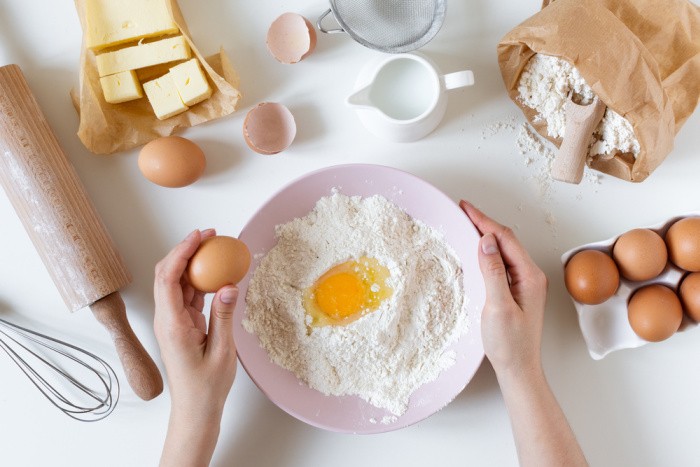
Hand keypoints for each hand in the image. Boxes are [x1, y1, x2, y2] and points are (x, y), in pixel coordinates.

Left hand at [154, 229, 238, 466]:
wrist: (195, 410)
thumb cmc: (206, 387)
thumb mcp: (222, 352)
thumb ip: (224, 316)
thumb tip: (228, 285)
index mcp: (172, 325)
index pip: (169, 279)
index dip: (182, 252)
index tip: (200, 236)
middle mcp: (167, 320)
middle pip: (167, 275)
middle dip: (185, 250)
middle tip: (209, 235)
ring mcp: (173, 322)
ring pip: (177, 283)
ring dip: (193, 263)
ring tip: (215, 249)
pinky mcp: (181, 325)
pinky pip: (187, 295)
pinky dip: (199, 281)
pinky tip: (215, 273)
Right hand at [459, 200, 547, 378]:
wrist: (518, 369)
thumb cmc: (509, 344)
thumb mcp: (498, 307)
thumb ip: (492, 272)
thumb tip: (486, 241)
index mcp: (529, 276)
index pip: (504, 238)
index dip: (483, 220)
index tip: (464, 208)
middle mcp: (530, 276)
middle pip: (506, 240)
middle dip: (484, 223)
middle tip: (462, 211)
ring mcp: (524, 283)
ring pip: (503, 250)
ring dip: (485, 235)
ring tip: (466, 224)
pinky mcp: (516, 291)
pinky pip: (501, 263)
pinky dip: (486, 252)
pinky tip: (475, 250)